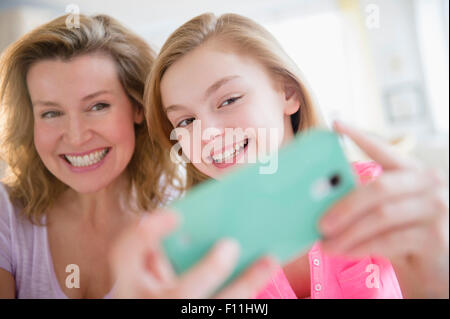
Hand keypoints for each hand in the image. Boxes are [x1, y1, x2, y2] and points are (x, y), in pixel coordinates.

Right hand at [109, 209, 277, 297]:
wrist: (151, 308)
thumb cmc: (148, 287)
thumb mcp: (143, 273)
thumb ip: (159, 255)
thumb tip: (201, 226)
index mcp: (128, 280)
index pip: (125, 251)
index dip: (148, 232)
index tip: (176, 215)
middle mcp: (144, 303)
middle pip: (180, 294)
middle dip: (210, 270)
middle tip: (232, 244)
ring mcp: (169, 318)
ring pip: (210, 308)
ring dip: (244, 284)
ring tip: (268, 260)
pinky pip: (221, 311)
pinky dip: (243, 294)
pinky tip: (260, 275)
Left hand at [320, 121, 448, 297]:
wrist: (437, 272)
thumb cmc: (407, 241)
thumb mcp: (387, 217)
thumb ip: (366, 203)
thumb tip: (321, 198)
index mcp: (414, 174)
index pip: (385, 150)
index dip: (360, 136)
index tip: (336, 124)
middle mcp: (430, 185)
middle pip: (379, 188)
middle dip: (344, 206)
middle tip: (320, 223)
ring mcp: (436, 209)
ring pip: (381, 215)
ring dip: (348, 232)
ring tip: (326, 244)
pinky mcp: (436, 237)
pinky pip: (388, 239)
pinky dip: (360, 246)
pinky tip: (344, 252)